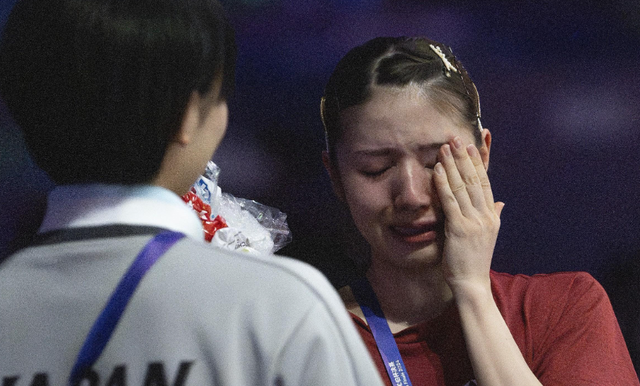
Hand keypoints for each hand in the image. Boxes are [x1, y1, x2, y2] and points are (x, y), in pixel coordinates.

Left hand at [433, 136, 504, 291]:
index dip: (478, 162)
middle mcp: (486, 215)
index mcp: (492, 216)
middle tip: (456, 138)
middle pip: (475, 180)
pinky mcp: (460, 229)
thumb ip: (494, 216)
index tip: (471, 145)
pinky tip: (437, 170)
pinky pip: (450, 201)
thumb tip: (501, 203)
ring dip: (452, 165)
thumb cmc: (475, 260)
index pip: (485, 183)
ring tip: (445, 148)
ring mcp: (474, 222)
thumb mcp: (488, 235)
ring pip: (462, 186)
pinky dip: (443, 183)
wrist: (472, 283)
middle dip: (464, 157)